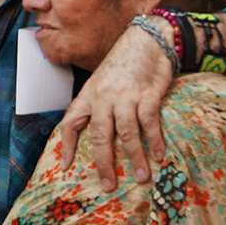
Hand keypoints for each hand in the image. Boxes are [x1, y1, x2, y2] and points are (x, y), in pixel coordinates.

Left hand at [59, 21, 171, 191]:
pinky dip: (154, 140)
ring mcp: (125, 95)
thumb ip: (96, 106)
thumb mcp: (101, 82)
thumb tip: (97, 133)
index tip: (67, 168)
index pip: (70, 123)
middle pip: (100, 135)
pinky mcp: (147, 94)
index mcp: (88, 95)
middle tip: (109, 185)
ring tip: (142, 176)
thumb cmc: (123, 64)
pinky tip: (158, 155)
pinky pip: (149, 122)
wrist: (146, 39)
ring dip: (135, 157)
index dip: (67, 146)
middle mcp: (103, 97)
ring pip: (127, 133)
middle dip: (104, 163)